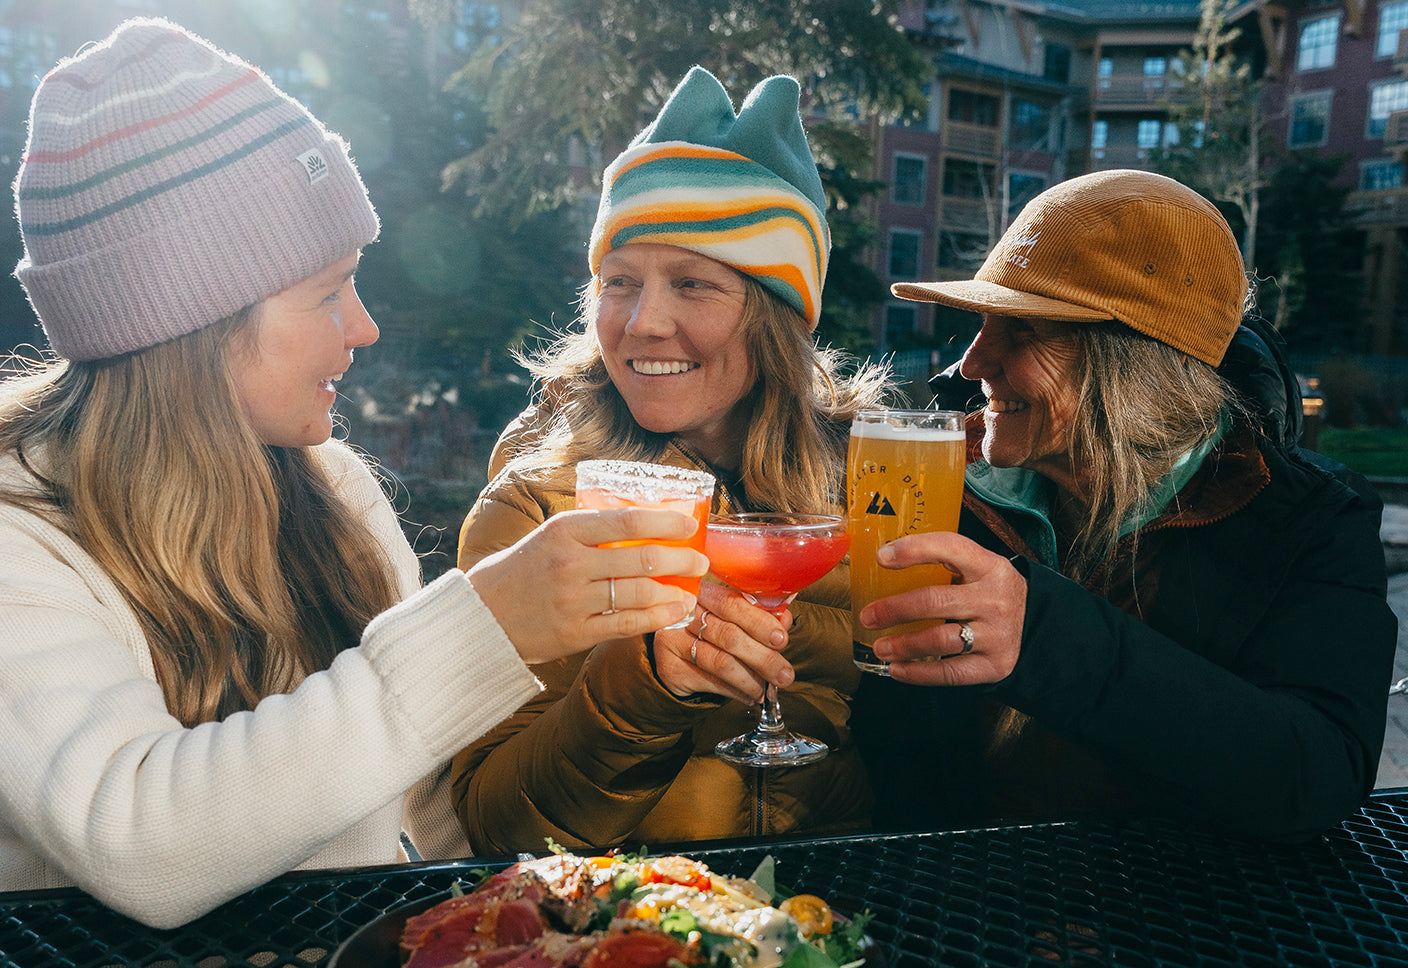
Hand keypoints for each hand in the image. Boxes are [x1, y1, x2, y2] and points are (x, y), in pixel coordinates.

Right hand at [467, 508, 707, 664]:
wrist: (482, 613)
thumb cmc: (523, 569)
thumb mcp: (550, 537)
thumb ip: (592, 532)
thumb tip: (647, 525)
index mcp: (564, 531)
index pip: (627, 521)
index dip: (665, 522)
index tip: (690, 525)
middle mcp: (570, 564)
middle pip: (640, 559)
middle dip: (680, 560)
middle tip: (700, 560)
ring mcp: (573, 601)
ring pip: (638, 594)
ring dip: (673, 591)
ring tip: (690, 589)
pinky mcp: (574, 633)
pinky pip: (626, 624)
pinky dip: (656, 618)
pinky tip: (673, 612)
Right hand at [653, 581, 793, 703]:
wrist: (675, 652)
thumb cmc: (711, 630)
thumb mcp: (733, 617)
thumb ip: (759, 615)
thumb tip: (784, 621)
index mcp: (703, 593)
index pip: (732, 604)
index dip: (759, 622)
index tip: (781, 639)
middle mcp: (683, 614)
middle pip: (729, 636)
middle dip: (763, 658)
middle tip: (785, 674)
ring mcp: (673, 640)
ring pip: (721, 663)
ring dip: (751, 680)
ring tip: (768, 690)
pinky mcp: (671, 667)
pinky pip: (711, 682)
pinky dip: (736, 692)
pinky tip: (749, 695)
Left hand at [858, 531, 1026, 685]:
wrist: (1035, 623)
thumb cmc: (988, 591)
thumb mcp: (976, 568)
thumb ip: (941, 562)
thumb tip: (883, 561)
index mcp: (988, 566)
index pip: (950, 548)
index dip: (914, 550)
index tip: (882, 557)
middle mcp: (995, 599)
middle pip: (935, 601)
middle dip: (894, 610)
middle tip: (868, 617)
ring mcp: (998, 634)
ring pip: (940, 640)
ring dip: (903, 645)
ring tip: (880, 647)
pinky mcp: (996, 665)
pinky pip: (950, 672)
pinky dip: (918, 673)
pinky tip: (898, 669)